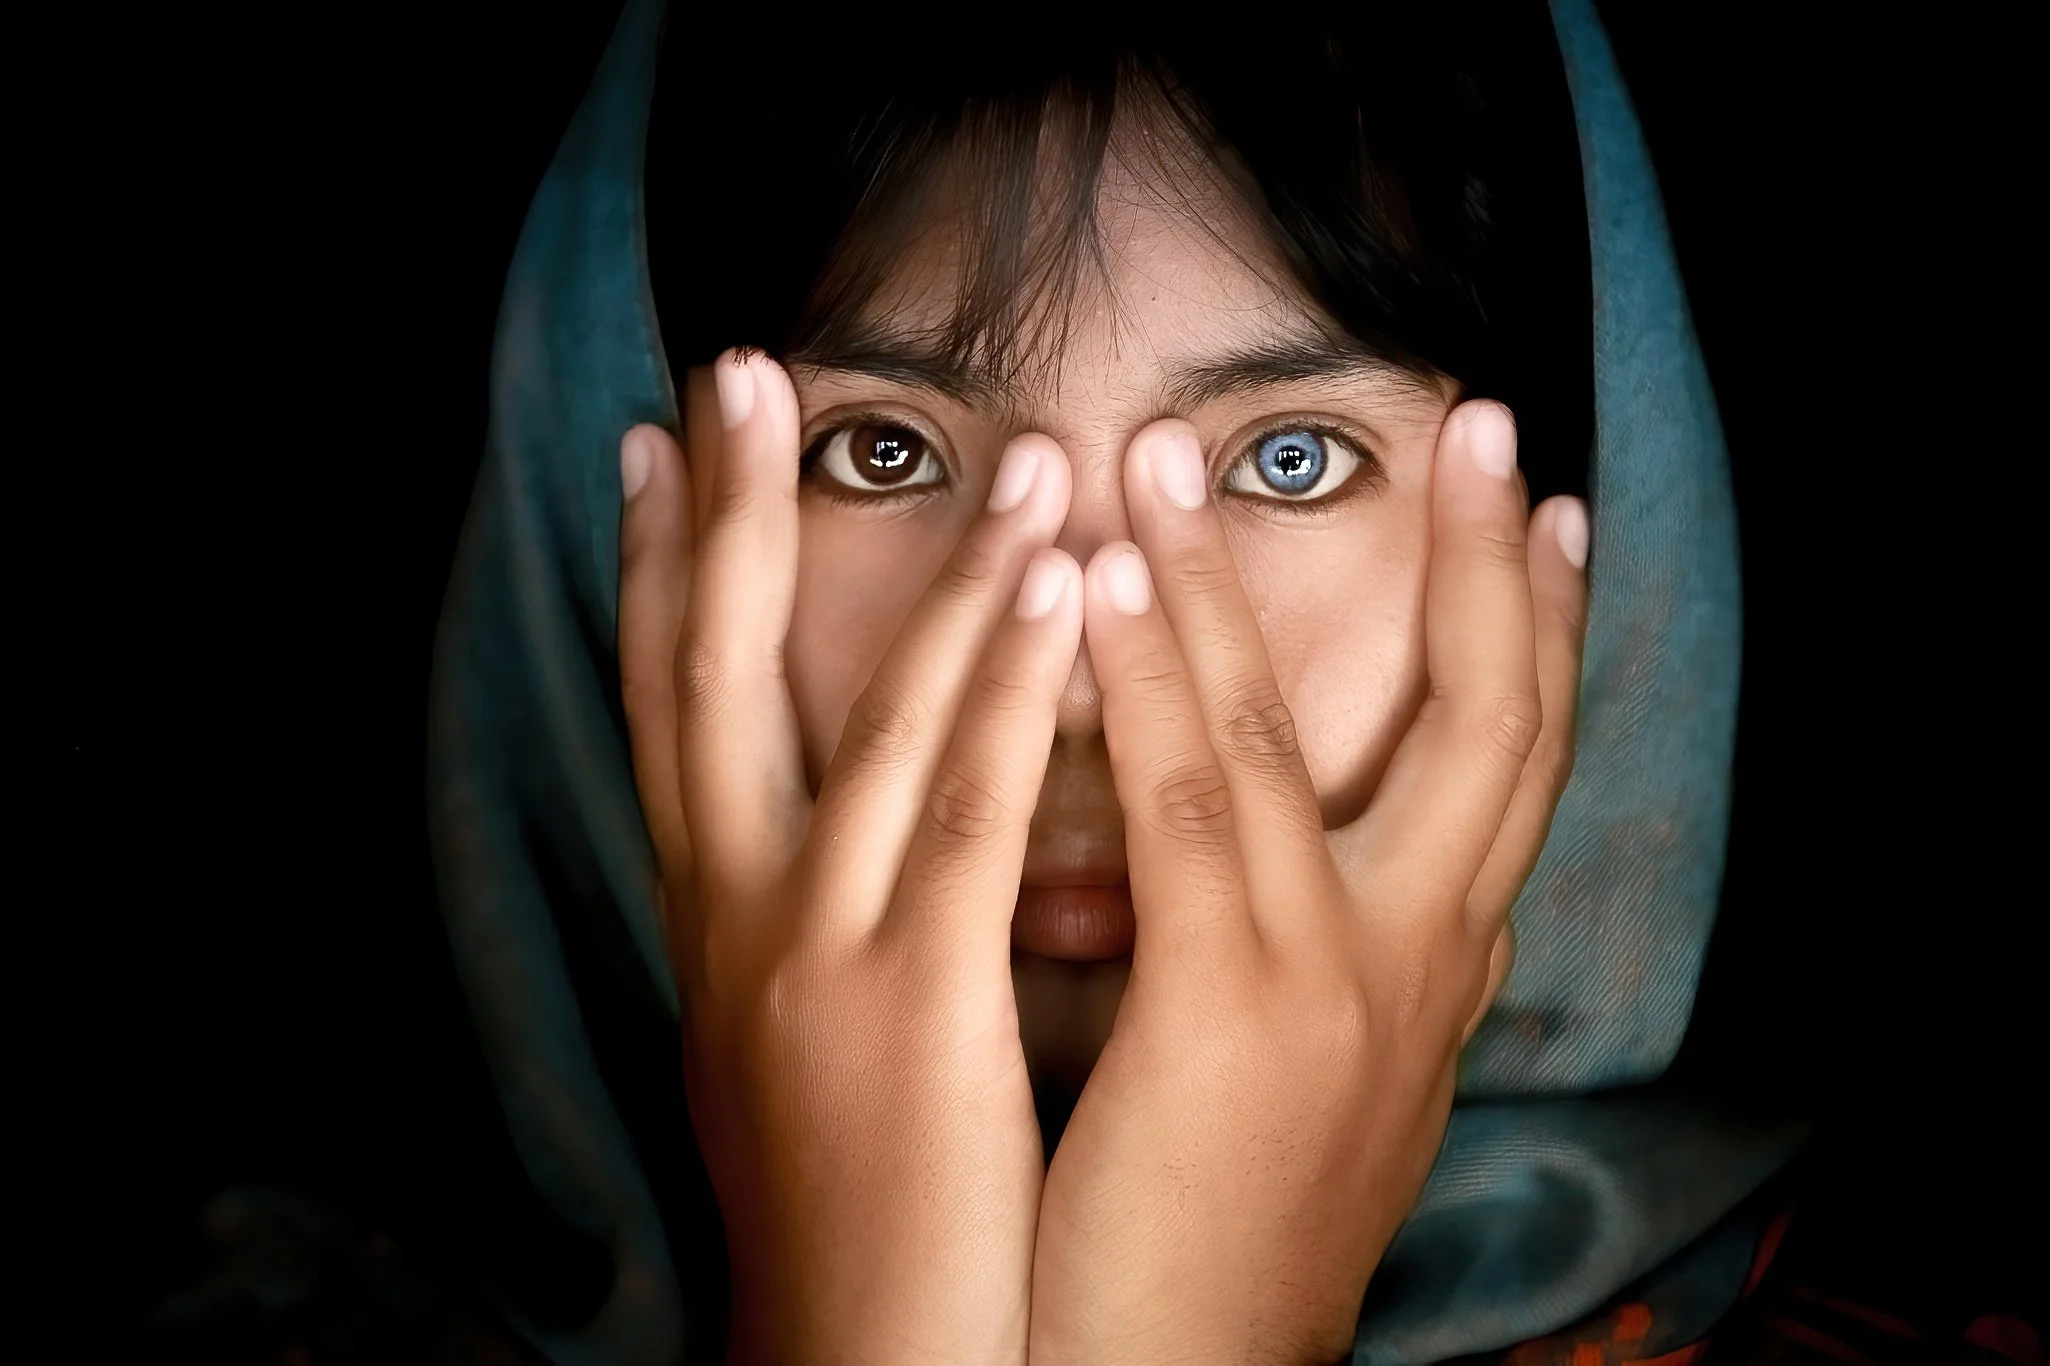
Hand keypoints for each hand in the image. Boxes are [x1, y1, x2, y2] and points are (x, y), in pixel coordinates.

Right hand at [617, 350, 1084, 1365]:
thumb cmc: (844, 1223)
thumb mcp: (794, 1053)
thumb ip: (813, 930)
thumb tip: (833, 848)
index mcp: (716, 927)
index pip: (671, 713)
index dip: (652, 577)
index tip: (655, 458)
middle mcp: (738, 918)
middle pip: (704, 678)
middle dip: (714, 520)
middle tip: (727, 373)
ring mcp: (816, 954)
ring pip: (867, 721)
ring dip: (929, 567)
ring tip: (998, 444)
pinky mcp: (907, 1004)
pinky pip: (966, 814)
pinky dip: (1002, 685)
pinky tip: (1055, 582)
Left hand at [1028, 402, 1589, 1364]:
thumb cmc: (1220, 1229)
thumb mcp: (1312, 1074)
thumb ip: (1324, 953)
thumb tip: (1283, 850)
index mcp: (1442, 971)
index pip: (1517, 767)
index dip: (1541, 633)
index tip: (1539, 517)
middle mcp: (1425, 961)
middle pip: (1497, 722)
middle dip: (1495, 567)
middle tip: (1482, 423)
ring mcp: (1342, 980)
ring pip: (1304, 733)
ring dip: (1230, 577)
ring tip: (1173, 454)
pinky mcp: (1238, 1009)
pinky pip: (1194, 802)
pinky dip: (1152, 675)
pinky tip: (1095, 578)